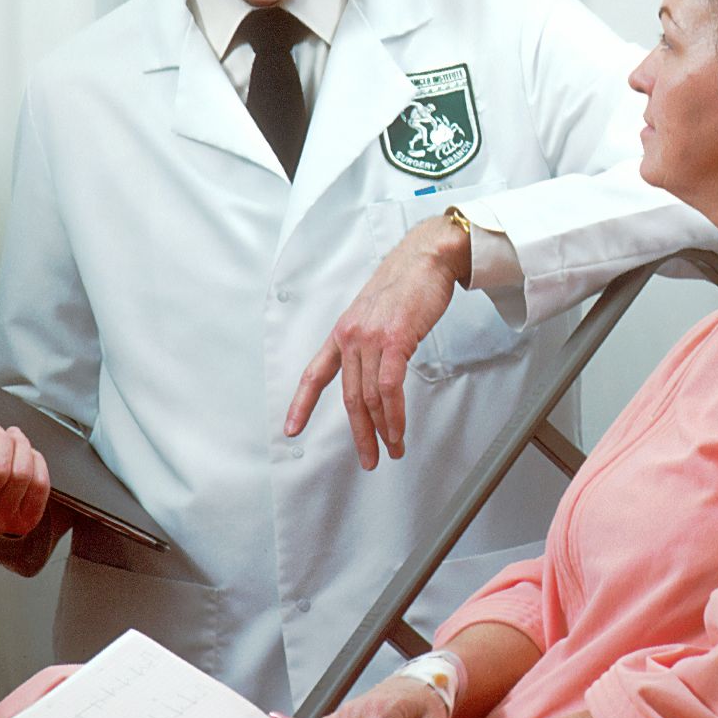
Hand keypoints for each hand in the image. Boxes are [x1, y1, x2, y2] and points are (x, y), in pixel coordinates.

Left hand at [284, 216, 468, 469]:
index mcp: (342, 332)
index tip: (292, 429)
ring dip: (382, 430)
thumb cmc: (406, 283)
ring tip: (392, 449)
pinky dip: (394, 415)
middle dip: (360, 434)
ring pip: (370, 397)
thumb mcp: (375, 313)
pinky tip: (399, 429)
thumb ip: (369, 341)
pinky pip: (389, 388)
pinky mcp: (394, 340)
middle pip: (349, 397)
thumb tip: (374, 369)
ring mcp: (370, 338)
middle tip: (368, 459)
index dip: (301, 405)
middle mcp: (350, 336)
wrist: (425, 258)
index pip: (315, 374)